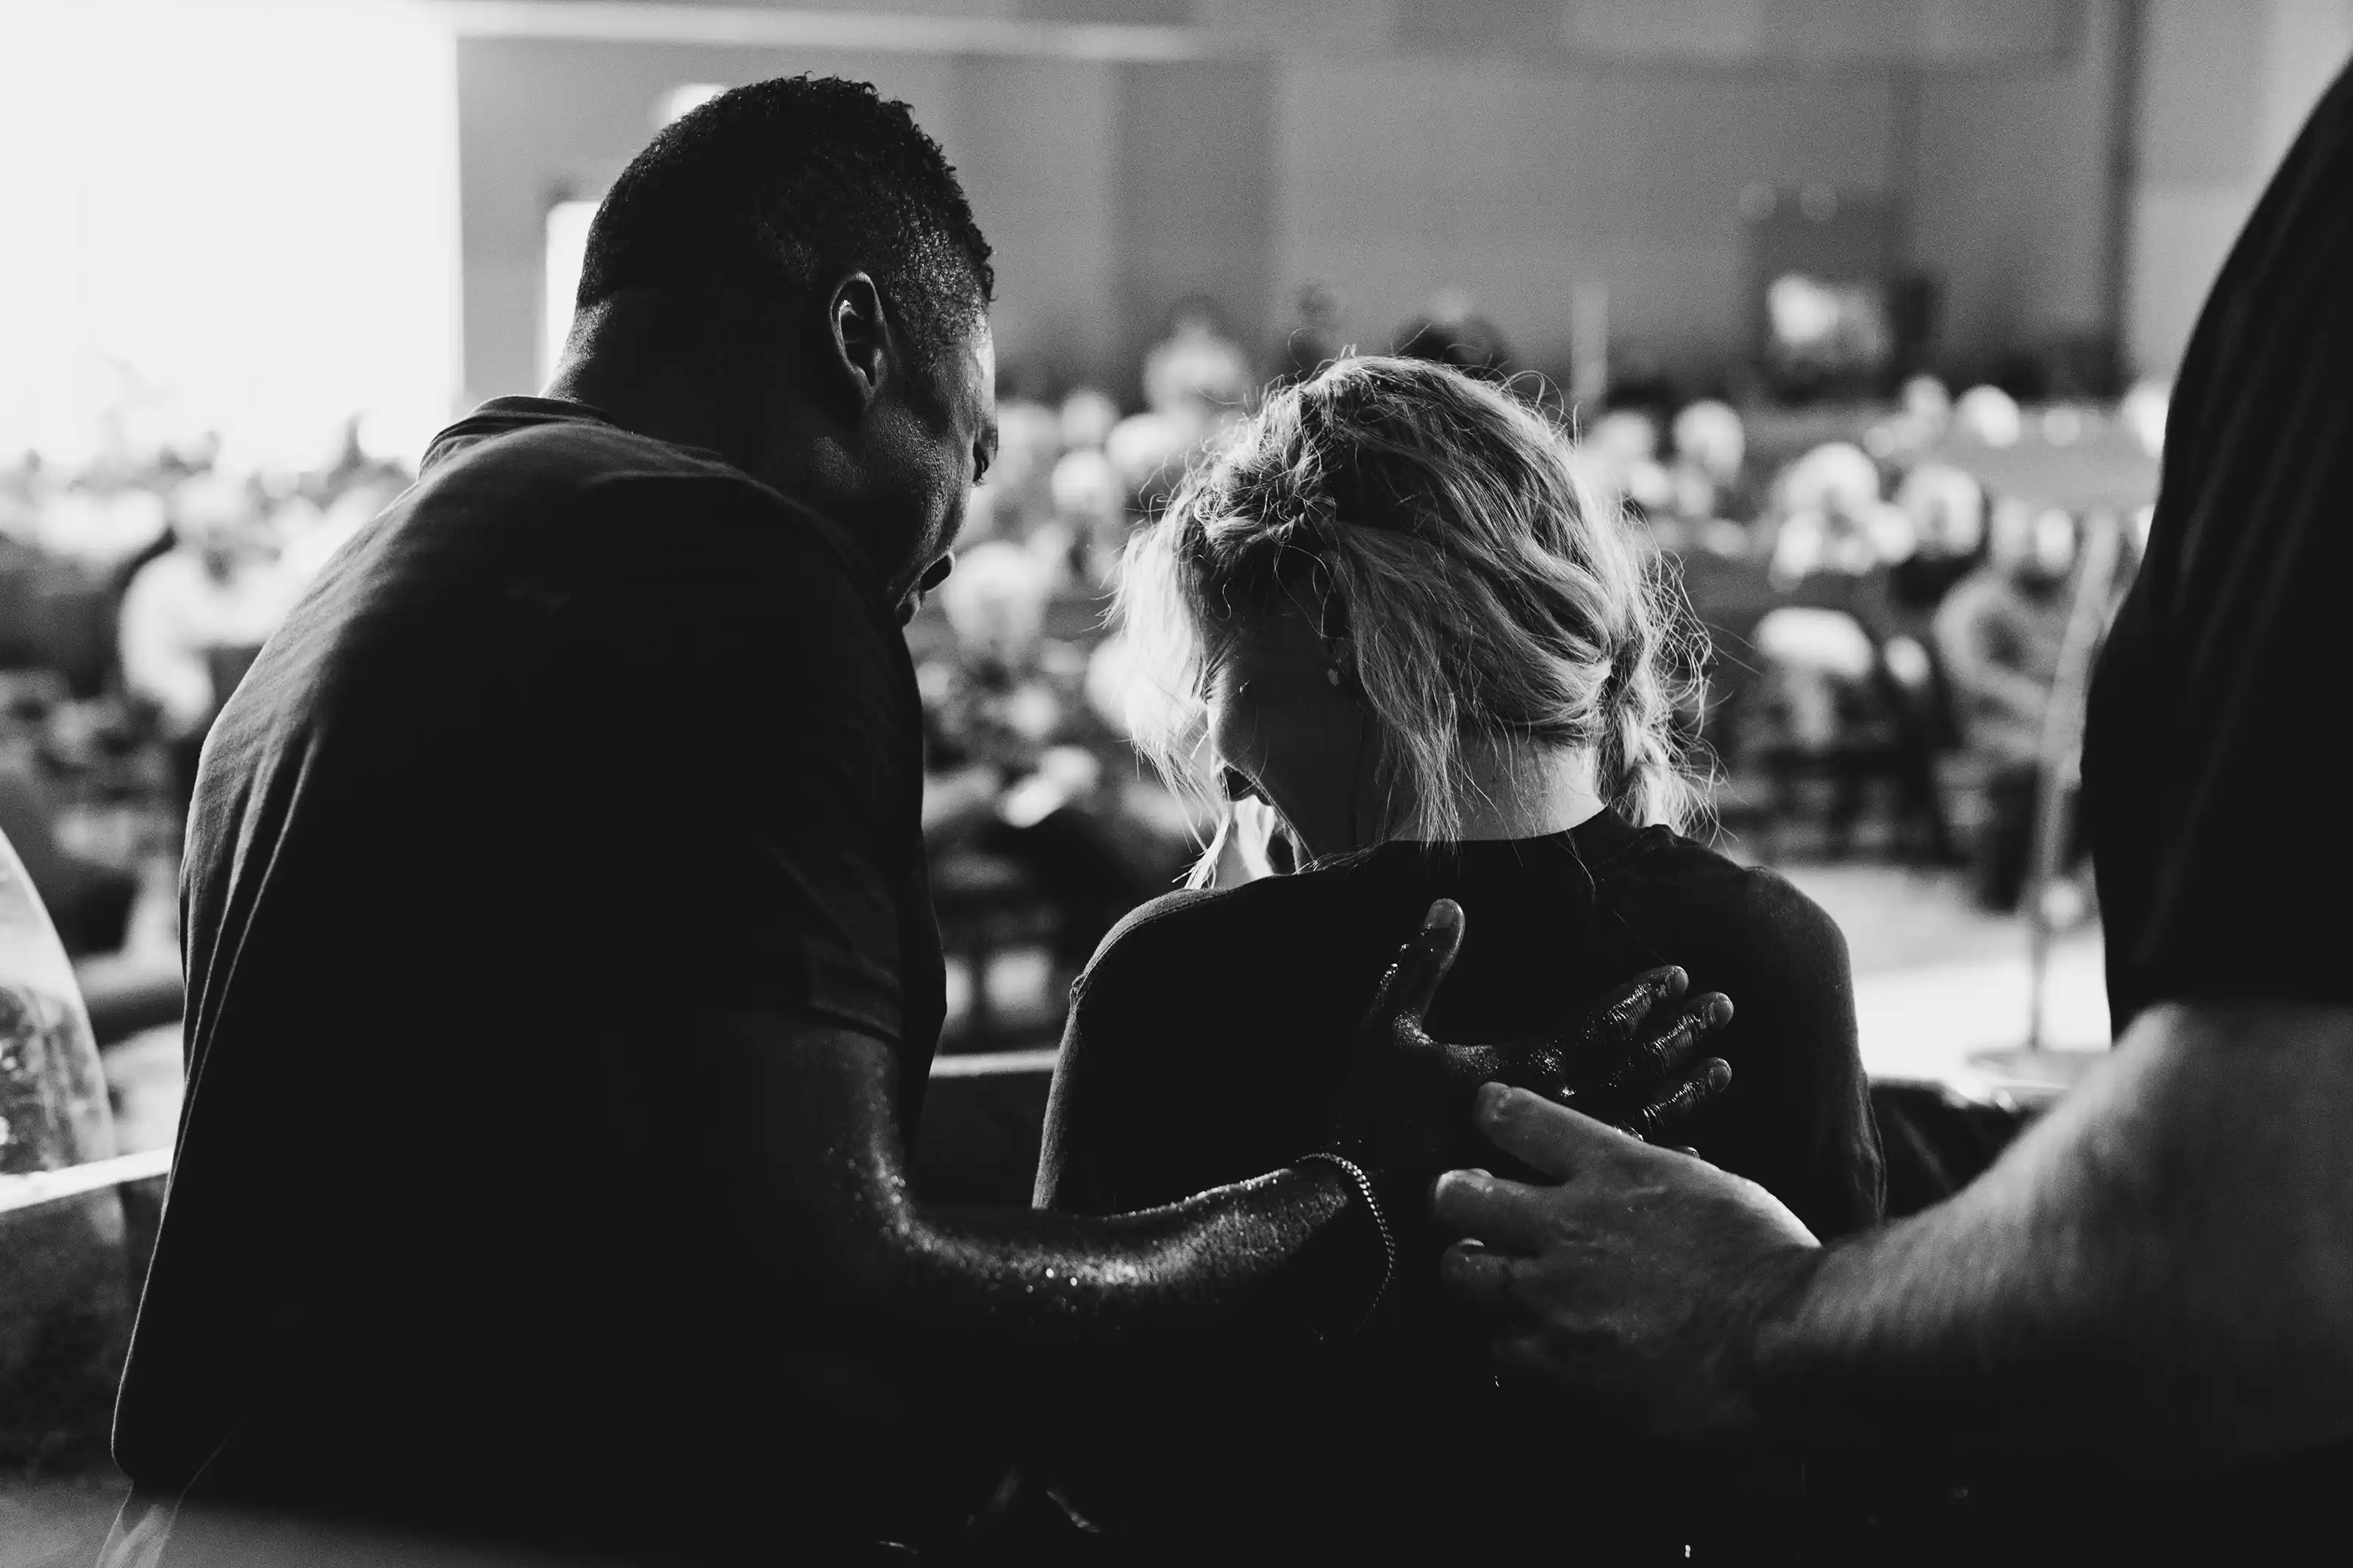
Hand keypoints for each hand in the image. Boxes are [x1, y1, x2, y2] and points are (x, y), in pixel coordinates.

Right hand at [1329, 908, 1734, 1192]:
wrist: (1356, 1219)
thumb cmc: (1369, 1120)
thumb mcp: (1386, 1029)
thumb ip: (1423, 964)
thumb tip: (1449, 904)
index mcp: (1524, 1071)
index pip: (1602, 1027)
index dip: (1642, 998)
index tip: (1680, 976)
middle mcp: (1556, 1117)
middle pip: (1637, 1069)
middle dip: (1681, 1034)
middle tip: (1723, 1008)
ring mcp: (1558, 1166)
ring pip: (1643, 1121)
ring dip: (1686, 1091)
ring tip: (1724, 1068)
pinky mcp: (1551, 1200)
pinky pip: (1622, 1179)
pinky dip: (1664, 1156)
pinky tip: (1696, 1150)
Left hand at [1432, 1084, 1821, 1439]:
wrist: (1787, 1342)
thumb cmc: (1771, 1260)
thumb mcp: (1711, 1188)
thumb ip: (1651, 1179)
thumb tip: (1629, 1175)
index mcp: (1614, 1167)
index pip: (1515, 1117)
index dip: (1492, 1113)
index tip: (1488, 1117)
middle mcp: (1570, 1223)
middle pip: (1458, 1195)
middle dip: (1453, 1196)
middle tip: (1464, 1205)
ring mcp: (1557, 1294)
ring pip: (1461, 1271)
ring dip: (1472, 1270)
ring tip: (1490, 1275)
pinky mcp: (1560, 1362)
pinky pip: (1499, 1346)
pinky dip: (1510, 1341)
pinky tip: (1532, 1341)